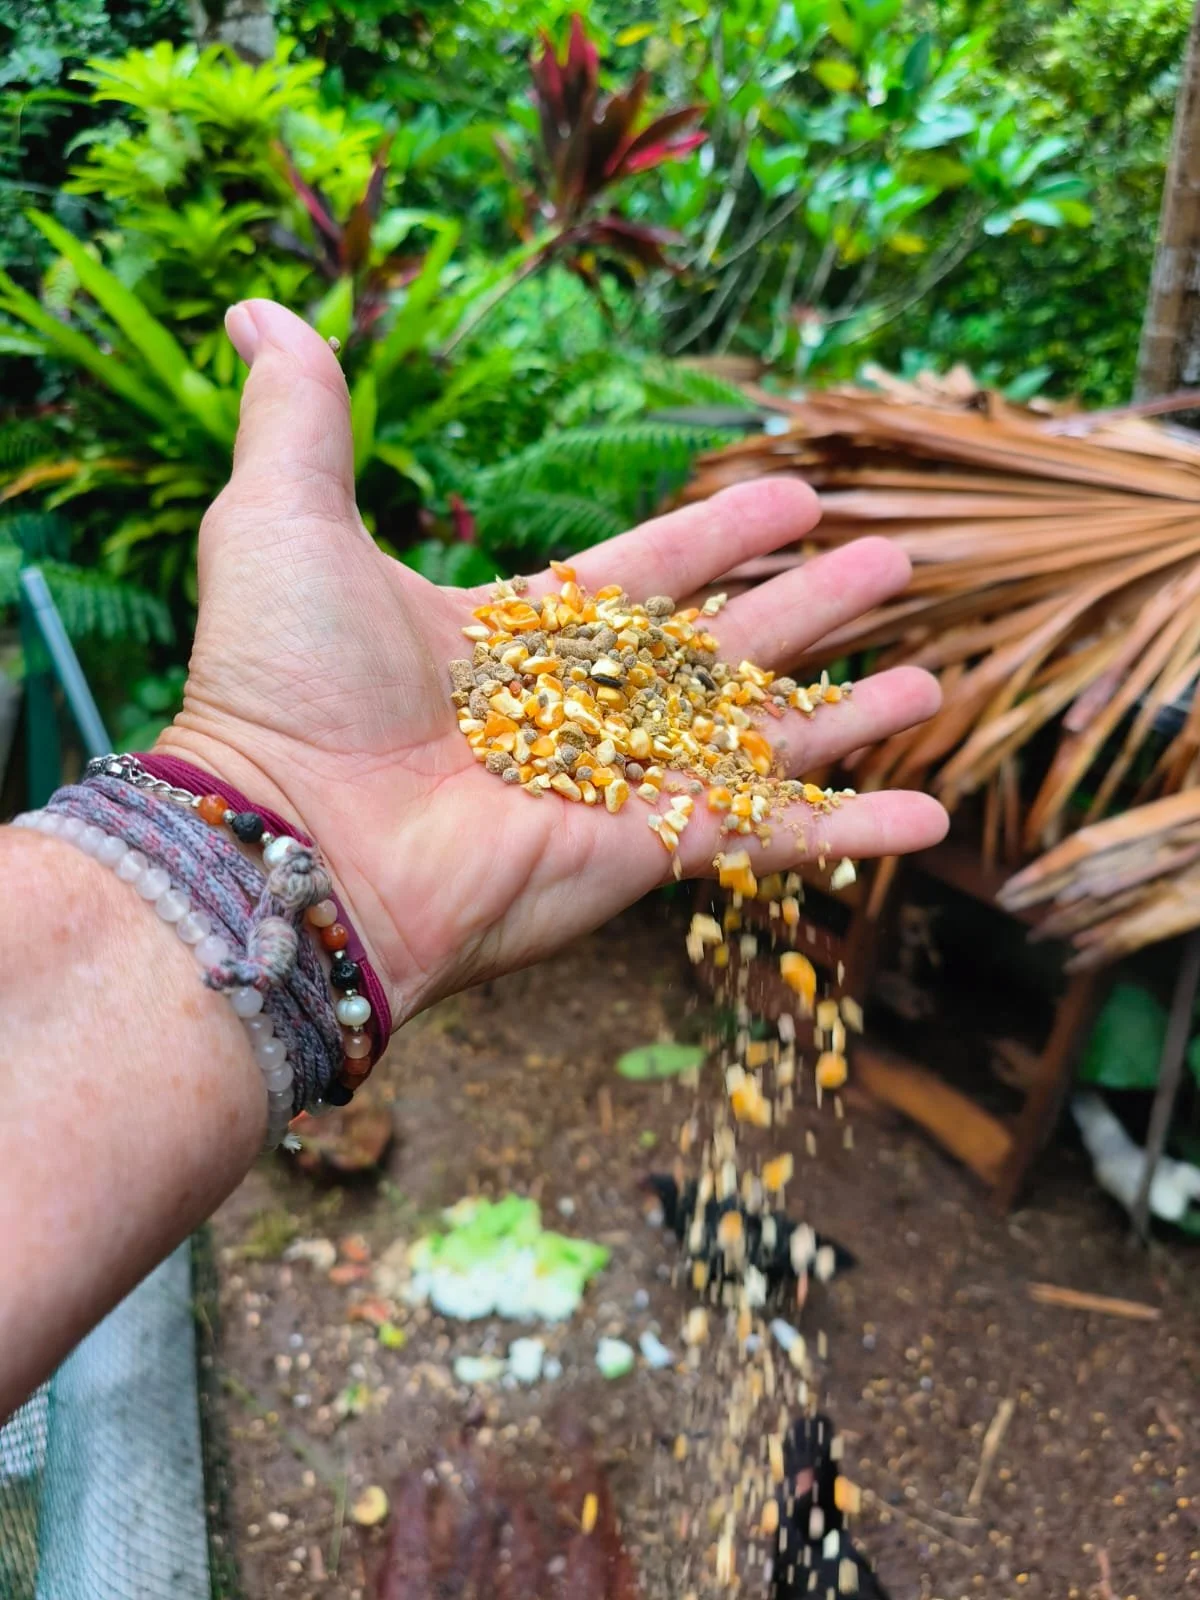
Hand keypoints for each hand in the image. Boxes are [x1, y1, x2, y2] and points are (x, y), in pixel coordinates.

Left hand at [157, 300, 946, 1026]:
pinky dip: (847, 831)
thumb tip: (258, 312)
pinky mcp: (643, 855)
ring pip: (757, 742)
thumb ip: (300, 417)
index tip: (797, 496)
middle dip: (808, 609)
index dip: (721, 536)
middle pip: (721, 652)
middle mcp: (575, 716)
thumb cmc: (283, 684)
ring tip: (929, 679)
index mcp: (514, 639)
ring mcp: (614, 788)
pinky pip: (763, 837)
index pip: (646, 575)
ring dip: (844, 715)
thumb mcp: (282, 521)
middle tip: (893, 562)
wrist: (291, 836)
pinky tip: (932, 820)